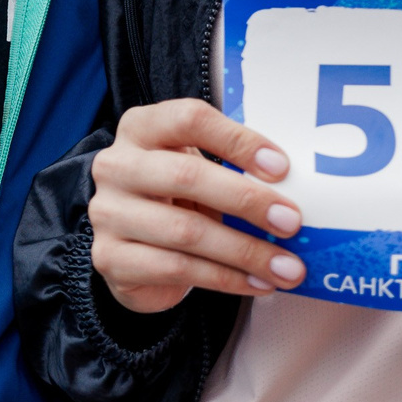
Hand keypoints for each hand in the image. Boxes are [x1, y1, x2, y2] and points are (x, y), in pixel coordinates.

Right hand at [88, 99, 305, 314]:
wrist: (132, 249)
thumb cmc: (175, 197)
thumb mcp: (195, 169)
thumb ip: (230, 168)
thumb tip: (293, 190)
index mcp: (140, 128)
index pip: (189, 119)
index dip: (237, 140)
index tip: (281, 167)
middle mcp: (116, 165)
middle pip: (186, 175)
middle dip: (247, 200)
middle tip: (291, 222)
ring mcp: (108, 214)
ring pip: (186, 232)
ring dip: (246, 251)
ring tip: (287, 266)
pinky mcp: (112, 259)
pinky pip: (178, 269)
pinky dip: (226, 279)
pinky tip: (258, 282)